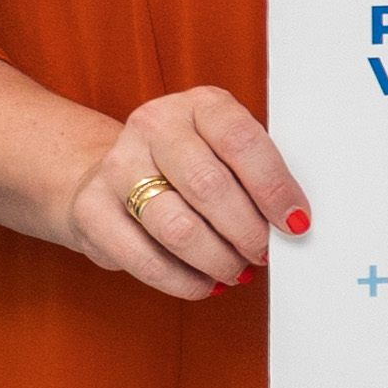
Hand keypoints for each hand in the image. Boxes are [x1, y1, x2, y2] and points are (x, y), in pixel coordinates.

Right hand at [75, 85, 305, 300]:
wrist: (111, 170)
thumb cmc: (187, 164)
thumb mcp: (223, 150)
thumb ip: (254, 175)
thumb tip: (292, 221)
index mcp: (199, 105)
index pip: (242, 141)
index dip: (274, 187)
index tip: (295, 222)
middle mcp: (154, 126)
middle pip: (210, 187)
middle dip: (247, 231)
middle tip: (263, 253)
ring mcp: (118, 166)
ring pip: (178, 229)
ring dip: (218, 260)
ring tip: (236, 269)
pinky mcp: (91, 208)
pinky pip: (145, 259)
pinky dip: (184, 281)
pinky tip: (205, 283)